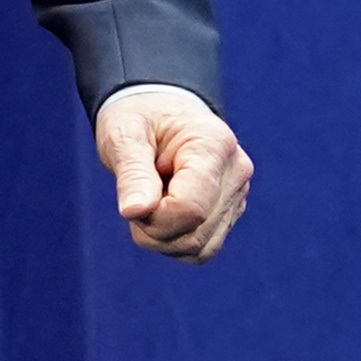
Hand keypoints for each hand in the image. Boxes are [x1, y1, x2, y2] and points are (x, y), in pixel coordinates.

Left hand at [95, 82, 251, 260]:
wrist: (159, 111)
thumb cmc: (139, 117)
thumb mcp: (124, 134)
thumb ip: (132, 174)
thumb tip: (134, 212)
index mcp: (213, 145)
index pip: (190, 208)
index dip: (152, 216)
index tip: (130, 199)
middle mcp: (236, 173)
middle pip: (194, 233)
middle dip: (152, 228)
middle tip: (133, 198)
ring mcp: (236, 195)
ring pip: (199, 248)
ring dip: (160, 239)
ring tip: (147, 201)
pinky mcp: (228, 213)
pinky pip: (201, 249)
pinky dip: (172, 242)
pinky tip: (159, 213)